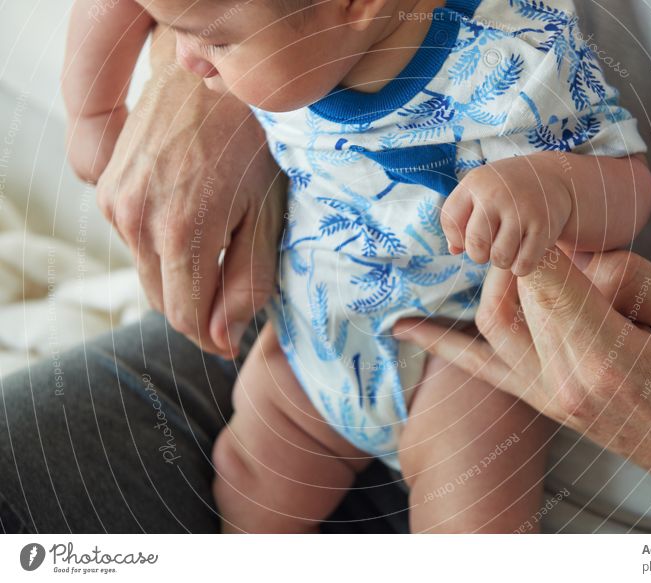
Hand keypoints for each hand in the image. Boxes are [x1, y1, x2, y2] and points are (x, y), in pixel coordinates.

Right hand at [83, 28, 284, 356]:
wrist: (212, 76)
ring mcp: (114, 201)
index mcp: (180, 232)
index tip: (231, 340)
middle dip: (197, 310)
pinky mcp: (107, 187)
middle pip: (161, 299)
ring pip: (146, 272)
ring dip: (179, 279)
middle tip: (230, 300)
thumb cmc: (254, 140)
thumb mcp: (267, 214)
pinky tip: (192, 225)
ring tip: (218, 251)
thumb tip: (222, 336)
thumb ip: (246, 279)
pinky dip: (161, 249)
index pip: (185, 317)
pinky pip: (133, 242)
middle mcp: (136, 220)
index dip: (211, 337)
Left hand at [395, 250, 650, 530]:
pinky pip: (480, 370)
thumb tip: (578, 256)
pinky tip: (405, 327)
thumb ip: (631, 278)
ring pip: (492, 321)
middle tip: (560, 234)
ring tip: (525, 256)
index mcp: (608, 357)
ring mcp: (547, 396)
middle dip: (533, 252)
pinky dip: (441, 344)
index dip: (537, 237)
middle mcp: (565, 381)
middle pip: (521, 293)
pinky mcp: (541, 403)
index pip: (548, 279)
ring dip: (502, 277)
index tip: (536, 207)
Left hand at [441, 155, 571, 275]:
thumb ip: (460, 218)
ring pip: (499, 258)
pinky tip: (523, 252)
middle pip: (475, 246)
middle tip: (491, 245)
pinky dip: (520, 266)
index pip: (450, 222)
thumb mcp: (479, 192)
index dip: (457, 237)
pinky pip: (522, 264)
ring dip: (501, 261)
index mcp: (475, 183)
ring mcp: (521, 211)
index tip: (469, 235)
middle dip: (480, 254)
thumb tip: (454, 250)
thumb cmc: (506, 190)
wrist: (553, 176)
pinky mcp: (543, 227)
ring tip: (508, 247)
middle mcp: (497, 194)